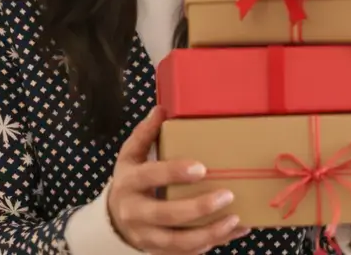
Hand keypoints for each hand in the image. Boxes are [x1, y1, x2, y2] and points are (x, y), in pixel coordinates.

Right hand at [107, 107, 248, 253]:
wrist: (115, 219)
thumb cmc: (130, 180)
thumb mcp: (130, 156)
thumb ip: (146, 134)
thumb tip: (161, 109)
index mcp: (129, 183)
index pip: (150, 176)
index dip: (175, 172)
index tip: (201, 168)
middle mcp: (135, 212)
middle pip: (166, 214)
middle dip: (199, 208)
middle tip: (228, 195)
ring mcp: (146, 236)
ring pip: (178, 241)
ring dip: (209, 233)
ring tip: (235, 220)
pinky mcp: (159, 251)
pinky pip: (187, 252)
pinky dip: (213, 243)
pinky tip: (236, 231)